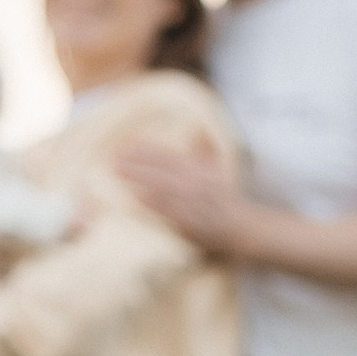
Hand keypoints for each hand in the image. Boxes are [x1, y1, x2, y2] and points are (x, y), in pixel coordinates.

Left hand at [114, 141, 247, 256]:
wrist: (242, 227)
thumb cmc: (226, 199)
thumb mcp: (216, 170)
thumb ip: (203, 150)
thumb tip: (196, 128)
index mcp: (199, 169)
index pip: (169, 156)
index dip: (147, 148)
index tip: (127, 142)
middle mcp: (195, 182)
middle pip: (161, 168)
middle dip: (137, 161)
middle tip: (114, 154)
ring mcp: (192, 202)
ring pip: (161, 186)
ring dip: (140, 177)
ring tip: (118, 170)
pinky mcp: (190, 221)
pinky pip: (168, 210)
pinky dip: (153, 203)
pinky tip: (136, 197)